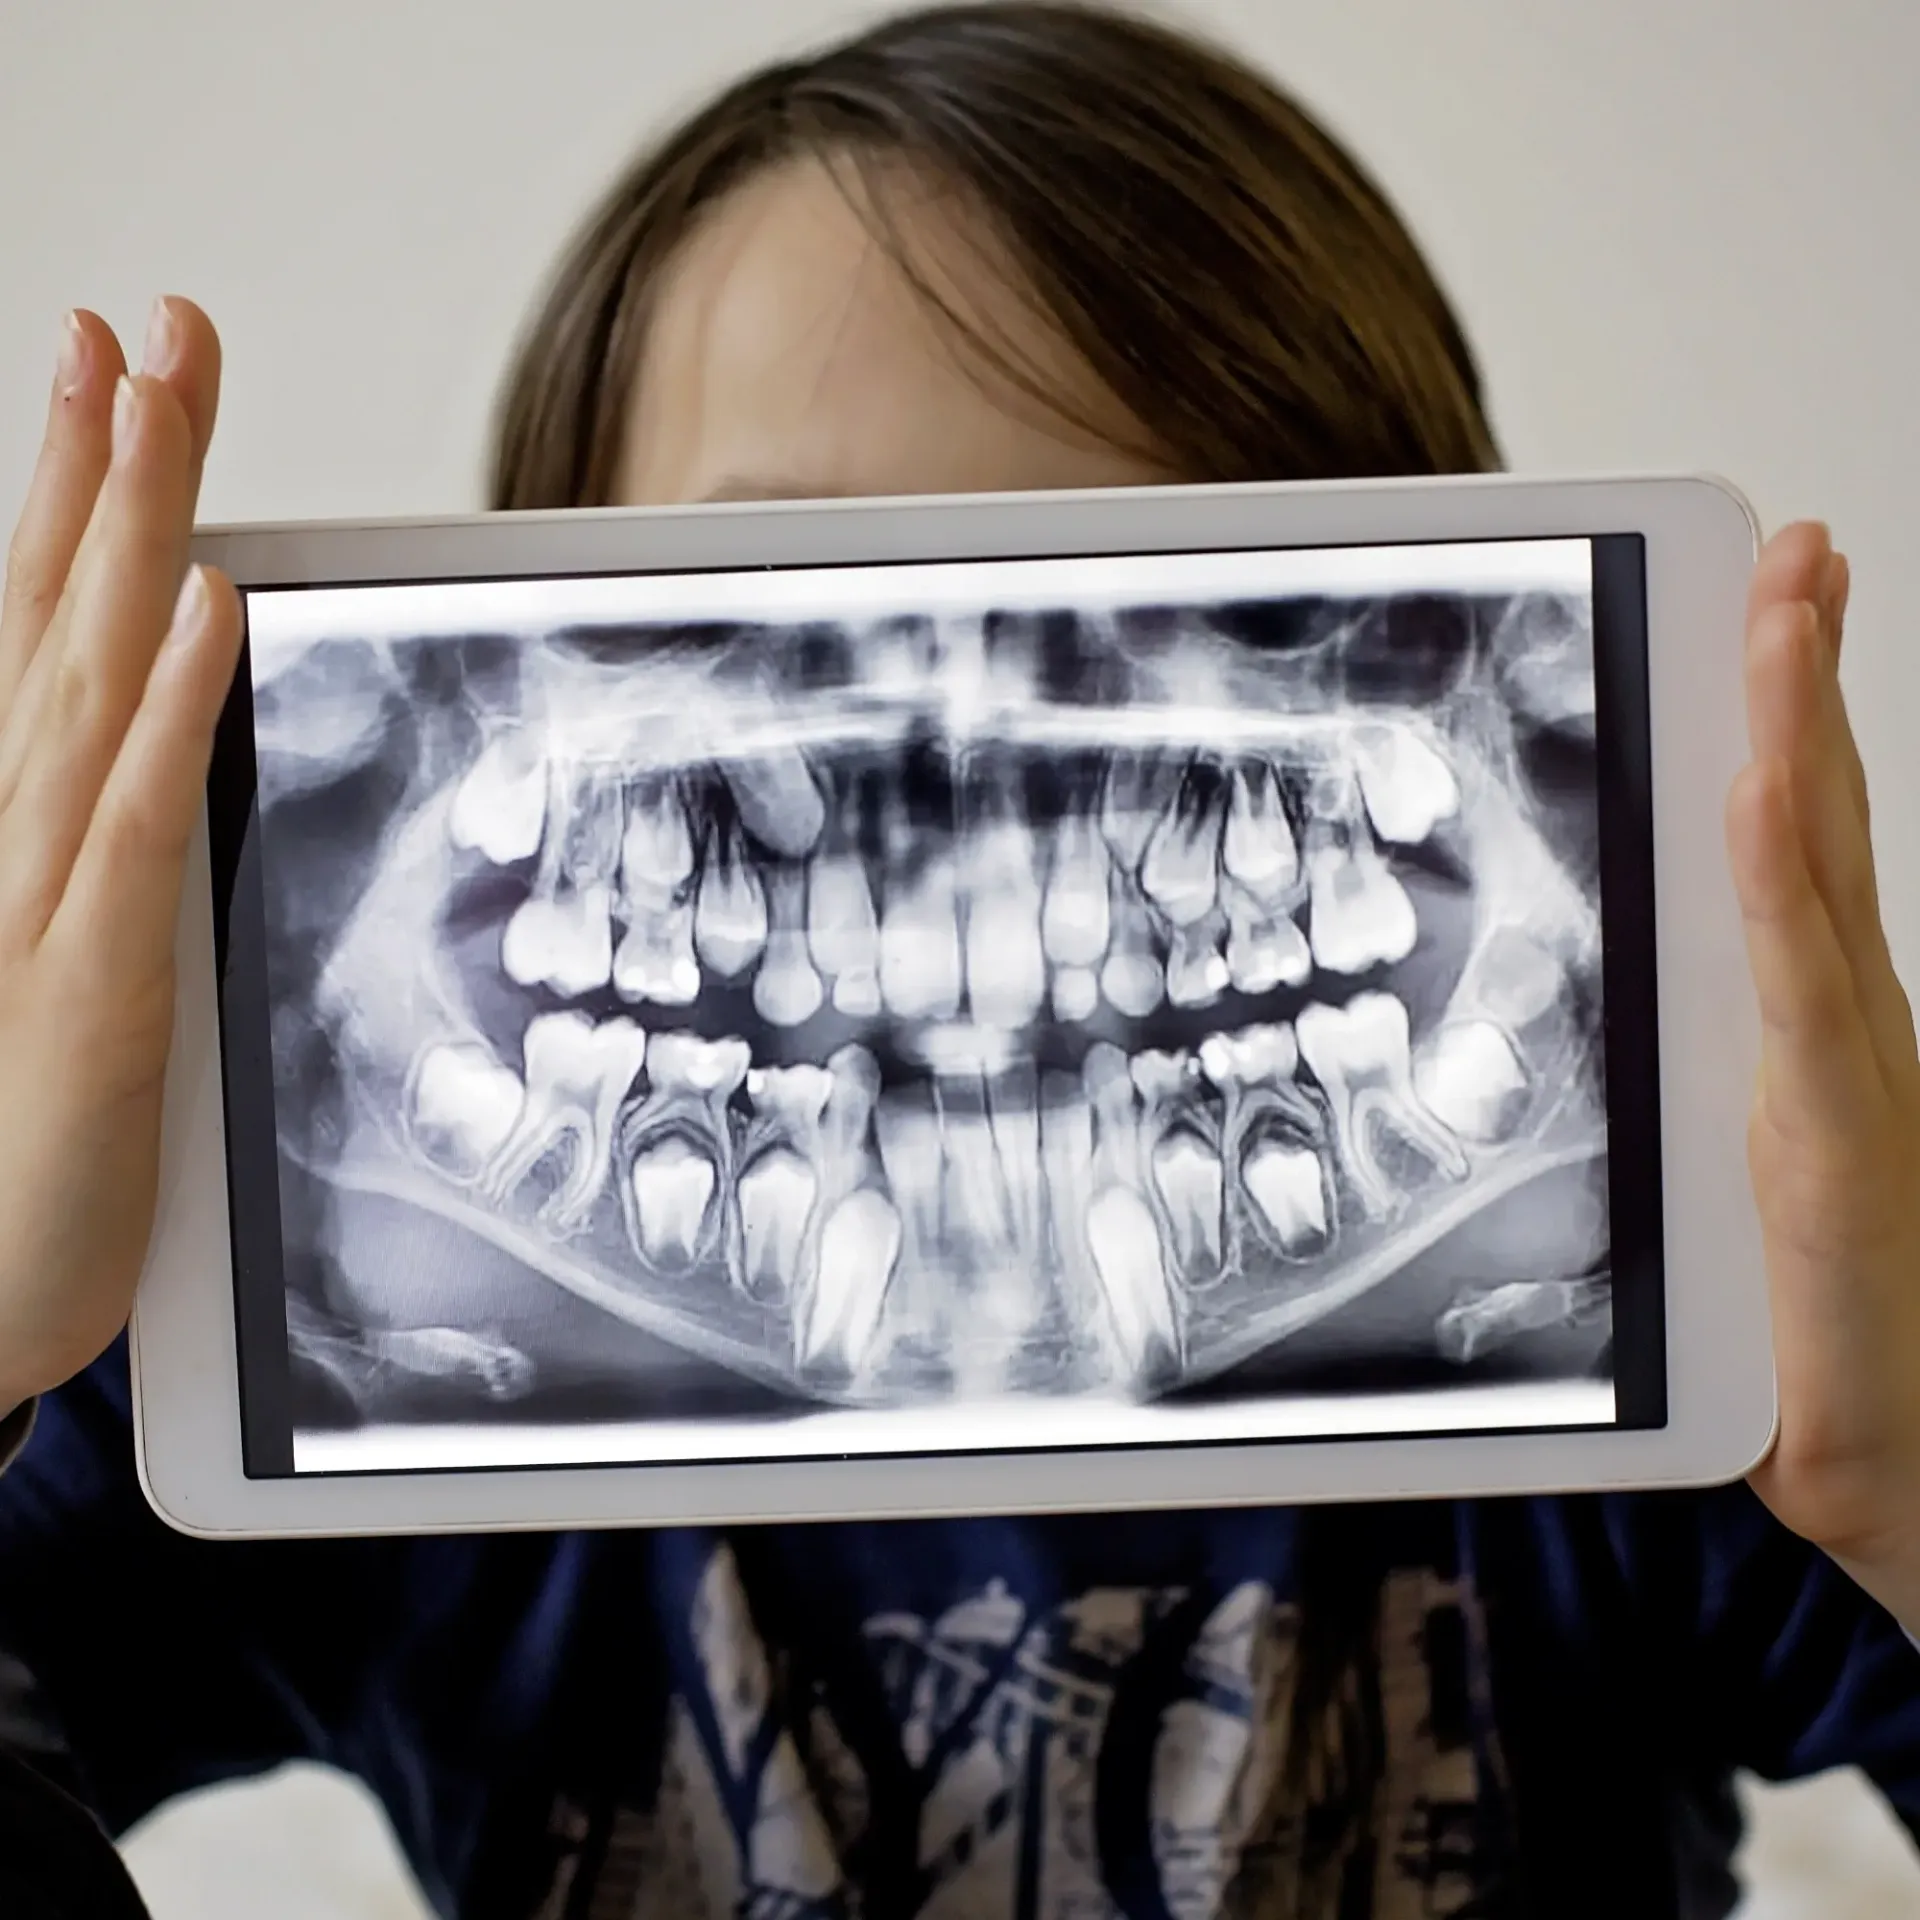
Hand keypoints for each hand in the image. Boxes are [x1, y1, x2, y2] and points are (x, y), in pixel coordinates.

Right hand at [0, 301, 240, 1412]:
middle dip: (109, 460)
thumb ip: (103, 837)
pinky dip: (166, 712)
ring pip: (90, 680)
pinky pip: (128, 823)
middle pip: (68, 610)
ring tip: (159, 397)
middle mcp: (12, 828)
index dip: (86, 485)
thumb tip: (163, 724)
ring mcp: (33, 893)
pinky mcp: (81, 976)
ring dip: (132, 534)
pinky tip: (206, 613)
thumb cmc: (24, 1130)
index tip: (122, 365)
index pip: (55, 617)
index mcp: (20, 817)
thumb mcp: (69, 956)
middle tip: (149, 324)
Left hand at [1730, 522, 1919, 1622]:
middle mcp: (1837, 1026)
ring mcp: (1846, 1070)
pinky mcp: (1834, 1135)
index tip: (1778, 613)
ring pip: (1817, 868)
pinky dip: (1782, 878)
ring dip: (1798, 726)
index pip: (1794, 849)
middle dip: (1805, 678)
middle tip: (1798, 552)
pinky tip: (1761, 783)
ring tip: (1792, 598)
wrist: (1903, 1473)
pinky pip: (1801, 982)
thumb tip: (1579, 1063)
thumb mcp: (1726, 1195)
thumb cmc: (1811, 1343)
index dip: (1787, 725)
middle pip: (1818, 819)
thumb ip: (1681, 1117)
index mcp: (1803, 1029)